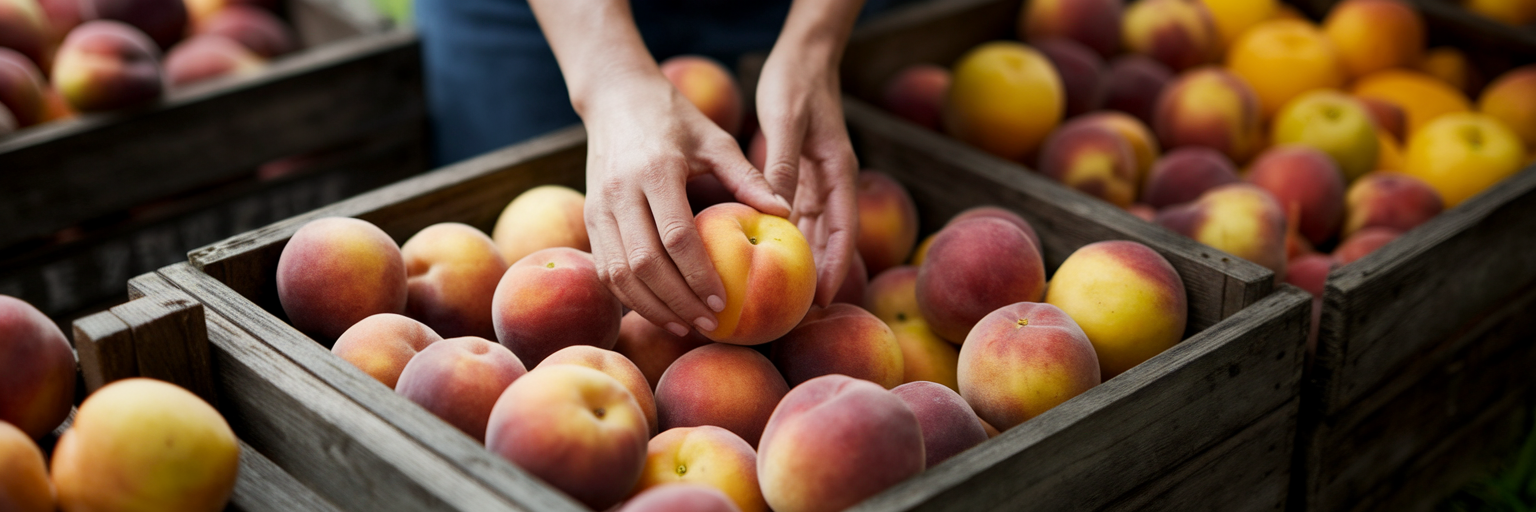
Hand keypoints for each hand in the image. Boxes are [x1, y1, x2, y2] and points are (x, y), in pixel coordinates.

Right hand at [580, 73, 791, 336]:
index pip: (676, 236)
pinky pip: (606, 268)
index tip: (724, 300)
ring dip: (652, 306)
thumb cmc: (674, 118)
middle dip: (677, 301)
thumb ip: (747, 176)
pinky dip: (631, 296)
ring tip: (685, 325)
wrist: (615, 97)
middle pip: (644, 263)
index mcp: (656, 170)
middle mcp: (620, 192)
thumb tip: (784, 213)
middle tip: (709, 323)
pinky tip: (659, 310)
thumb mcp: (715, 139)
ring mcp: (598, 207)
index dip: (699, 274)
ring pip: (619, 273)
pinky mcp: (589, 218)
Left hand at [755, 40, 859, 305]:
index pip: (844, 231)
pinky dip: (786, 237)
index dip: (837, 267)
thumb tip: (778, 214)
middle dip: (819, 274)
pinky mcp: (801, 174)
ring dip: (801, 260)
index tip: (823, 299)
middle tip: (800, 312)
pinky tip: (765, 257)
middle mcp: (832, 182)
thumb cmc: (796, 83)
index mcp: (839, 173)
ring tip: (784, 295)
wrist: (803, 55)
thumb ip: (784, 166)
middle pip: (830, 238)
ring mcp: (818, 179)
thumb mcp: (787, 123)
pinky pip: (795, 214)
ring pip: (813, 230)